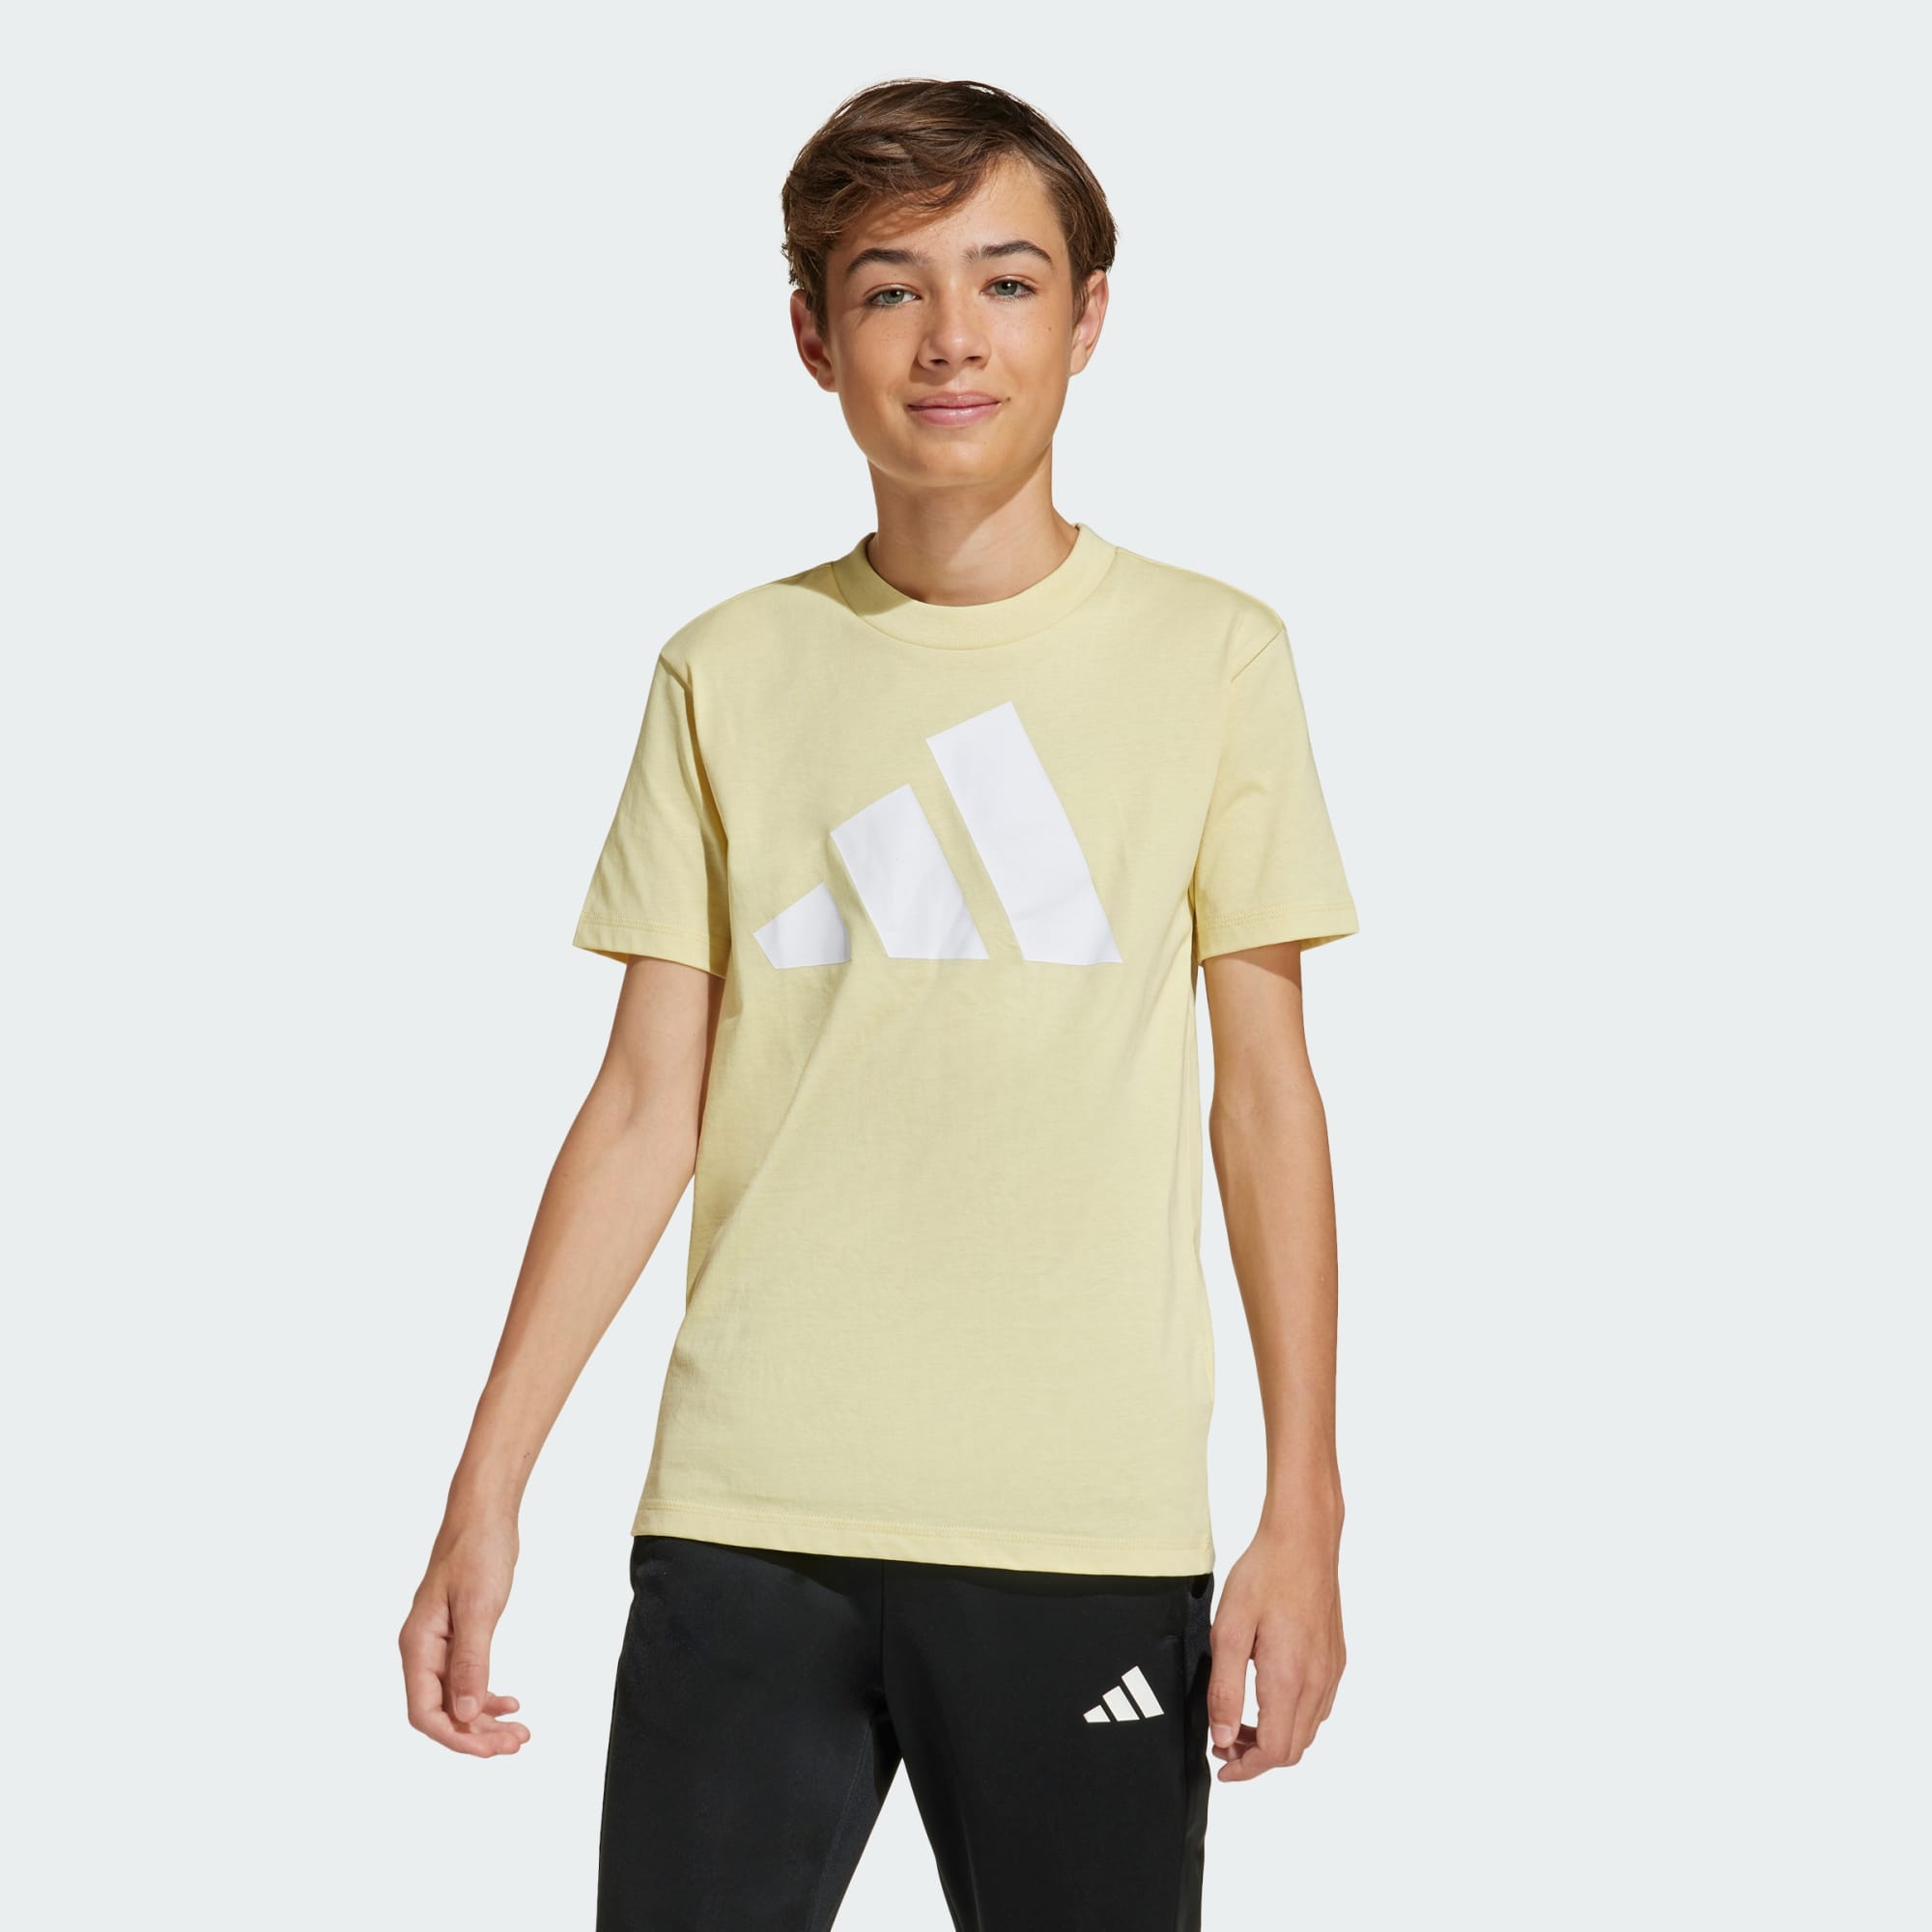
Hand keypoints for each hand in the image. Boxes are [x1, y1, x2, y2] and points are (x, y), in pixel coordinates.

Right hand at [400, 1514, 530, 1756]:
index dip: (456, 1738)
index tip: (492, 1749)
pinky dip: (487, 1695)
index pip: (425, 1713)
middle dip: (477, 1735)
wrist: (484, 1513)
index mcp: (418, 1645)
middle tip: (518, 1742)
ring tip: (520, 1732)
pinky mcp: (457, 1634)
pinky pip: (465, 1678)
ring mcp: (439, 1643)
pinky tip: (510, 1702)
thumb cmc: (478, 1551)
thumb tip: (466, 1714)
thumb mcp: (478, 1607)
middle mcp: (422, 1649)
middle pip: (441, 1712)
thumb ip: (470, 1662)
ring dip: (485, 1720)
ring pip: (455, 1699)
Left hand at [1205, 1517, 1344, 1780]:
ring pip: (1307, 1730)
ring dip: (1274, 1737)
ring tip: (1240, 1720)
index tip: (1220, 1763)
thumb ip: (1224, 1689)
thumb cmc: (1264, 1576)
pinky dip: (1292, 1717)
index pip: (1275, 1752)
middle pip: (1293, 1748)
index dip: (1246, 1767)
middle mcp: (1318, 1682)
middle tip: (1223, 1739)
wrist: (1303, 1540)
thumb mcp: (1228, 1631)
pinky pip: (1318, 1706)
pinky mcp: (1336, 1658)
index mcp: (1289, 1679)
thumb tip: (1222, 1735)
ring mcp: (1331, 1671)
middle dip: (1256, 1756)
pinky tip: (1267, 1695)